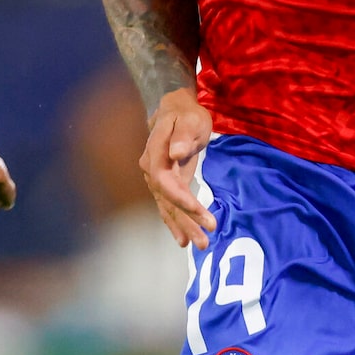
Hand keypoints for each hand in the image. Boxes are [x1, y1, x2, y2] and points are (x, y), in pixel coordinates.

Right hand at [139, 89, 217, 248]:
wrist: (174, 110)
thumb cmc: (185, 114)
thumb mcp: (189, 120)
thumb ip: (183, 136)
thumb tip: (176, 153)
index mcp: (156, 153)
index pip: (165, 182)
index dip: (182, 200)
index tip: (202, 215)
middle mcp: (151, 169)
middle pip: (167, 200)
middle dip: (186, 221)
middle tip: (204, 241)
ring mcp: (155, 178)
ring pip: (168, 206)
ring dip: (182, 227)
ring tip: (198, 244)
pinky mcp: (164, 184)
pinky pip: (167, 205)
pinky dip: (175, 222)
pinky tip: (183, 238)